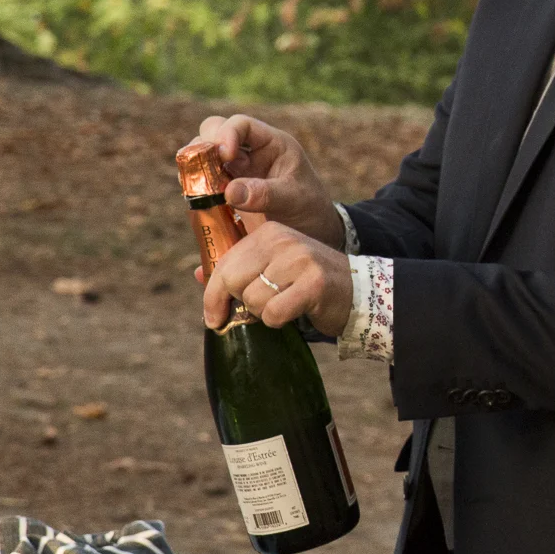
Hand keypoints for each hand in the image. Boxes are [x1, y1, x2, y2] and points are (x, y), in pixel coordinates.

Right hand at [195, 113, 341, 245]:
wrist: (312, 232)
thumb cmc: (310, 208)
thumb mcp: (294, 200)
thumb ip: (265, 194)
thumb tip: (229, 191)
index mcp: (272, 144)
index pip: (242, 124)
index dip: (227, 134)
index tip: (225, 156)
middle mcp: (249, 152)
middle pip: (213, 132)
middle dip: (204, 147)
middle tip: (203, 171)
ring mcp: (235, 171)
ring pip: (203, 156)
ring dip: (195, 167)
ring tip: (198, 188)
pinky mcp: (225, 190)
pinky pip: (201, 181)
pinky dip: (194, 187)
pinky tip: (196, 200)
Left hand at [200, 220, 354, 336]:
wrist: (356, 290)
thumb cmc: (306, 282)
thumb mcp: (273, 267)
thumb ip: (238, 270)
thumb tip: (197, 274)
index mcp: (269, 232)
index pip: (224, 265)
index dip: (213, 296)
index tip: (213, 317)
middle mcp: (283, 240)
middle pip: (233, 282)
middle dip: (241, 304)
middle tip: (259, 309)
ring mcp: (300, 259)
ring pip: (253, 299)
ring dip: (264, 313)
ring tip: (284, 305)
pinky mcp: (314, 283)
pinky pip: (274, 313)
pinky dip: (279, 320)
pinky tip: (294, 312)